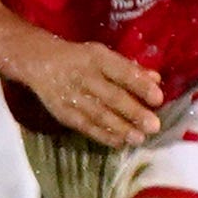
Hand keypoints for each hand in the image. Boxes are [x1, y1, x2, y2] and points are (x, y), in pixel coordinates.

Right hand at [25, 37, 164, 149]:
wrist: (39, 63)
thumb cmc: (80, 59)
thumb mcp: (103, 55)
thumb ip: (130, 69)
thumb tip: (156, 80)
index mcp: (97, 58)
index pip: (122, 72)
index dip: (140, 85)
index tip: (158, 99)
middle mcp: (83, 76)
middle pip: (111, 96)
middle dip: (133, 112)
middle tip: (153, 126)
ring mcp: (71, 95)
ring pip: (98, 114)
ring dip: (120, 128)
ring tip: (139, 139)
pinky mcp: (63, 112)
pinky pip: (84, 125)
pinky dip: (102, 135)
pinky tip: (118, 142)